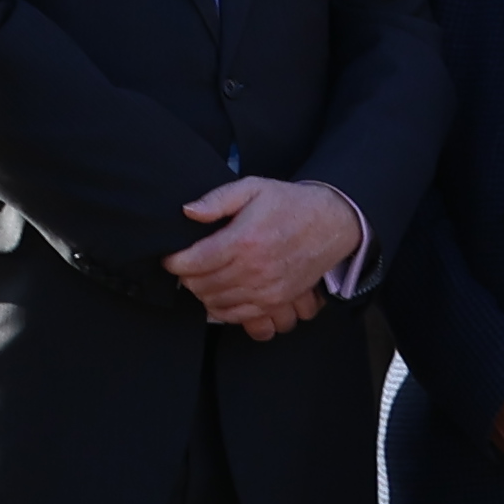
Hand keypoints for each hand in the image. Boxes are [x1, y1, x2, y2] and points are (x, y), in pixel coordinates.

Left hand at [168, 173, 363, 341]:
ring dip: (202, 292)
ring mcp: (266, 290)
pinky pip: (236, 316)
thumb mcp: (253, 188)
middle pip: (200, 285)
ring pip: (214, 302)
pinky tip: (219, 293)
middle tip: (187, 265)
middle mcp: (254, 269)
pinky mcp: (275, 301)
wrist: (331, 223)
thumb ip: (217, 199)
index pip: (192, 262)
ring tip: (203, 277)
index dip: (174, 261)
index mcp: (244, 240)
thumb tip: (188, 212)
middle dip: (186, 276)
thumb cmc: (289, 204)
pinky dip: (220, 309)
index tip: (171, 256)